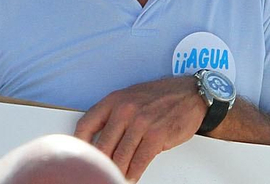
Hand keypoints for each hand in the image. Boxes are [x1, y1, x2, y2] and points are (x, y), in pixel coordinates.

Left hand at [75, 75, 204, 180]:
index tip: (81, 155)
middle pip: (103, 145)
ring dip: (117, 170)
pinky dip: (134, 172)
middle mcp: (123, 111)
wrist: (188, 94)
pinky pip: (140, 160)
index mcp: (112, 101)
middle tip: (99, 171)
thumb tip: (96, 137)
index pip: (86, 124)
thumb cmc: (156, 97)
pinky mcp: (157, 136)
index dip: (80, 144)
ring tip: (114, 177)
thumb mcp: (127, 98)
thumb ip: (111, 115)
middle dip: (101, 162)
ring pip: (121, 155)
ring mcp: (140, 123)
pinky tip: (131, 177)